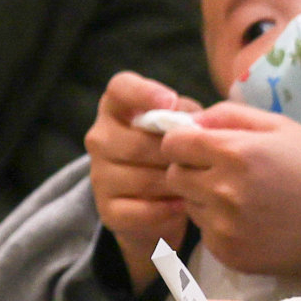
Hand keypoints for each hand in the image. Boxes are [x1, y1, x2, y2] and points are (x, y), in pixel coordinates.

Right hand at [85, 73, 198, 269]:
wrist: (158, 202)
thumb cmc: (174, 151)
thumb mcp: (183, 127)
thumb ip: (189, 118)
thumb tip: (194, 126)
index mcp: (117, 109)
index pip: (120, 89)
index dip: (143, 93)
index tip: (169, 102)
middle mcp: (100, 138)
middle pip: (138, 144)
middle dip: (174, 156)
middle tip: (200, 163)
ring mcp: (99, 175)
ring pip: (144, 180)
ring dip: (176, 184)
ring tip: (196, 185)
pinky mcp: (107, 210)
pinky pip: (141, 211)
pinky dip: (168, 210)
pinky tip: (182, 205)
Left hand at [159, 105, 300, 279]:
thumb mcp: (280, 126)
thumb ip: (229, 115)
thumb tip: (189, 120)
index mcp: (235, 153)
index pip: (173, 144)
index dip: (182, 142)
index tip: (197, 146)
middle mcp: (224, 191)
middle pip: (174, 175)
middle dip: (190, 169)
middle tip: (223, 172)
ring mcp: (225, 226)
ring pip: (188, 204)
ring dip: (204, 198)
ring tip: (244, 197)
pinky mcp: (230, 253)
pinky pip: (205, 232)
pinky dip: (219, 225)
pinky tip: (251, 220)